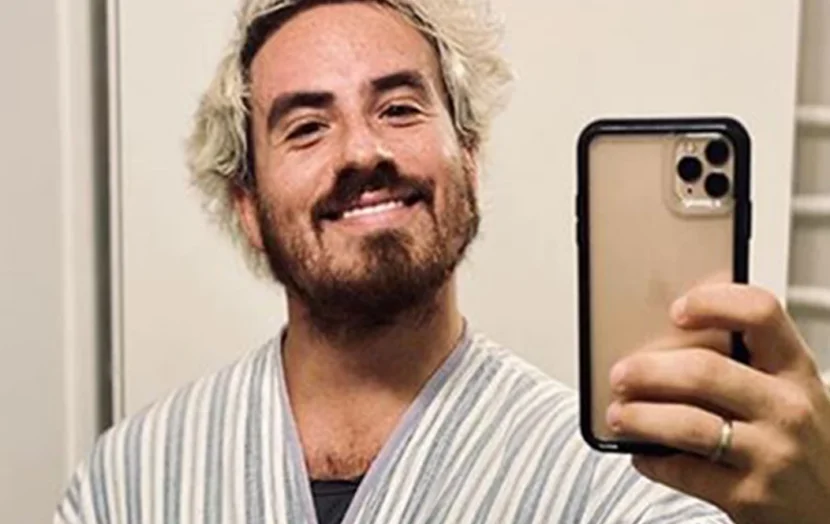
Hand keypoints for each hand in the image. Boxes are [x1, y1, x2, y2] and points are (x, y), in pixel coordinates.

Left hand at [606, 283, 829, 523]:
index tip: (676, 310)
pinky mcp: (750, 496)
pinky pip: (684, 471)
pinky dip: (652, 461)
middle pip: (704, 370)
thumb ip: (744, 368)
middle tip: (620, 373)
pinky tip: (642, 454)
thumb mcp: (788, 395)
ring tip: (617, 415)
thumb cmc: (799, 443)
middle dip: (649, 370)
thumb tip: (662, 344)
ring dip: (640, 417)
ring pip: (688, 424)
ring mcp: (772, 454)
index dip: (713, 302)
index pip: (760, 314)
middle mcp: (788, 408)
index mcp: (796, 371)